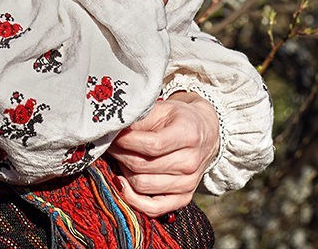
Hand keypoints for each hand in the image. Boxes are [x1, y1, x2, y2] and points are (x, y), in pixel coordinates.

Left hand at [107, 94, 219, 217]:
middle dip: (120, 154)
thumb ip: (140, 118)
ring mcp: (189, 183)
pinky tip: (123, 183)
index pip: (151, 145)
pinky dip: (133, 199)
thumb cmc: (179, 119)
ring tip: (120, 158)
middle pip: (143, 166)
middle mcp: (191, 162)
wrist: (206, 133)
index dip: (126, 141)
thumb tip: (114, 129)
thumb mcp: (162, 108)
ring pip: (142, 185)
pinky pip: (153, 208)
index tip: (113, 135)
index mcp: (188, 135)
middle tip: (111, 145)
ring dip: (123, 172)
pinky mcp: (184, 198)